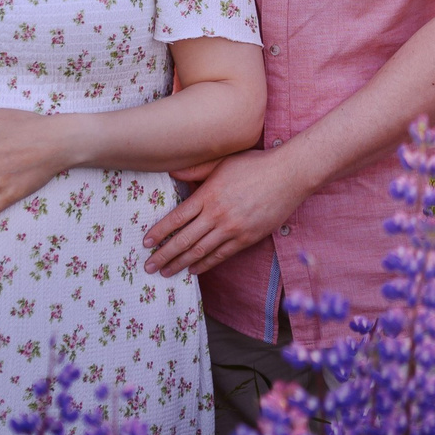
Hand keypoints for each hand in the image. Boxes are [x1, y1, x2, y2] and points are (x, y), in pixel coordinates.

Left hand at [142, 148, 309, 277]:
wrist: (288, 175)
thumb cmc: (254, 164)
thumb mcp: (222, 162)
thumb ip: (196, 170)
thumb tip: (172, 172)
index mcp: (208, 195)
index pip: (177, 218)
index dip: (160, 232)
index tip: (146, 243)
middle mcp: (217, 214)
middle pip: (184, 240)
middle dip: (164, 255)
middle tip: (148, 266)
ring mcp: (233, 228)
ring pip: (200, 251)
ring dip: (180, 264)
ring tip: (166, 272)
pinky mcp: (247, 238)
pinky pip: (221, 255)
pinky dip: (205, 264)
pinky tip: (193, 270)